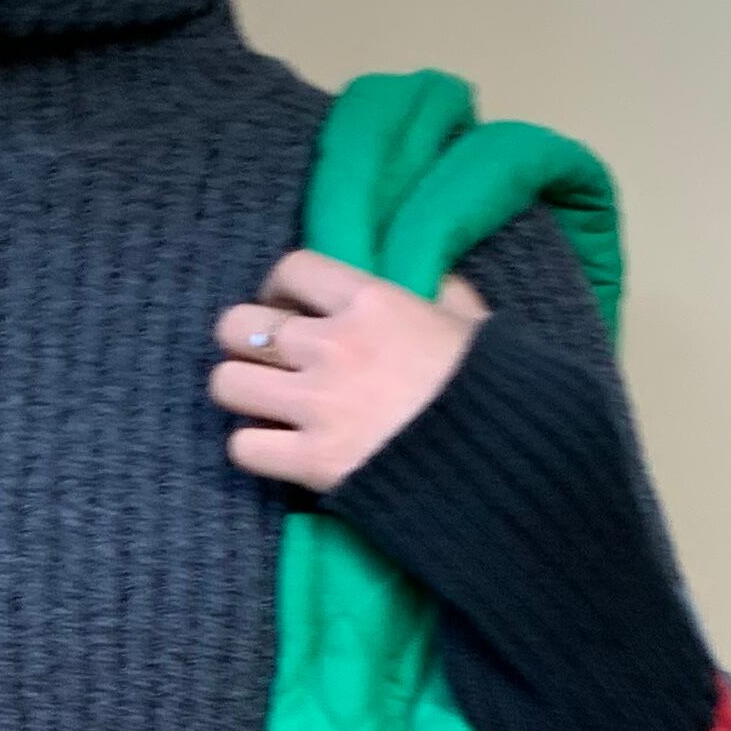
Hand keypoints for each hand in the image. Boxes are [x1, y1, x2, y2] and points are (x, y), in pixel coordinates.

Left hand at [209, 251, 486, 493]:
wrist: (504, 462)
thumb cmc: (493, 391)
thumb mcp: (474, 325)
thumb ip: (445, 295)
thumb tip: (435, 279)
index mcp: (371, 302)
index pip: (290, 267)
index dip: (279, 287)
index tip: (288, 308)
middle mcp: (333, 346)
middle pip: (238, 325)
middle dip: (245, 341)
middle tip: (267, 360)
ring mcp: (318, 405)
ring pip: (226, 384)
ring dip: (241, 393)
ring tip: (263, 404)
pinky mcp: (312, 462)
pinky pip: (243, 447)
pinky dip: (254, 449)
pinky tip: (277, 449)